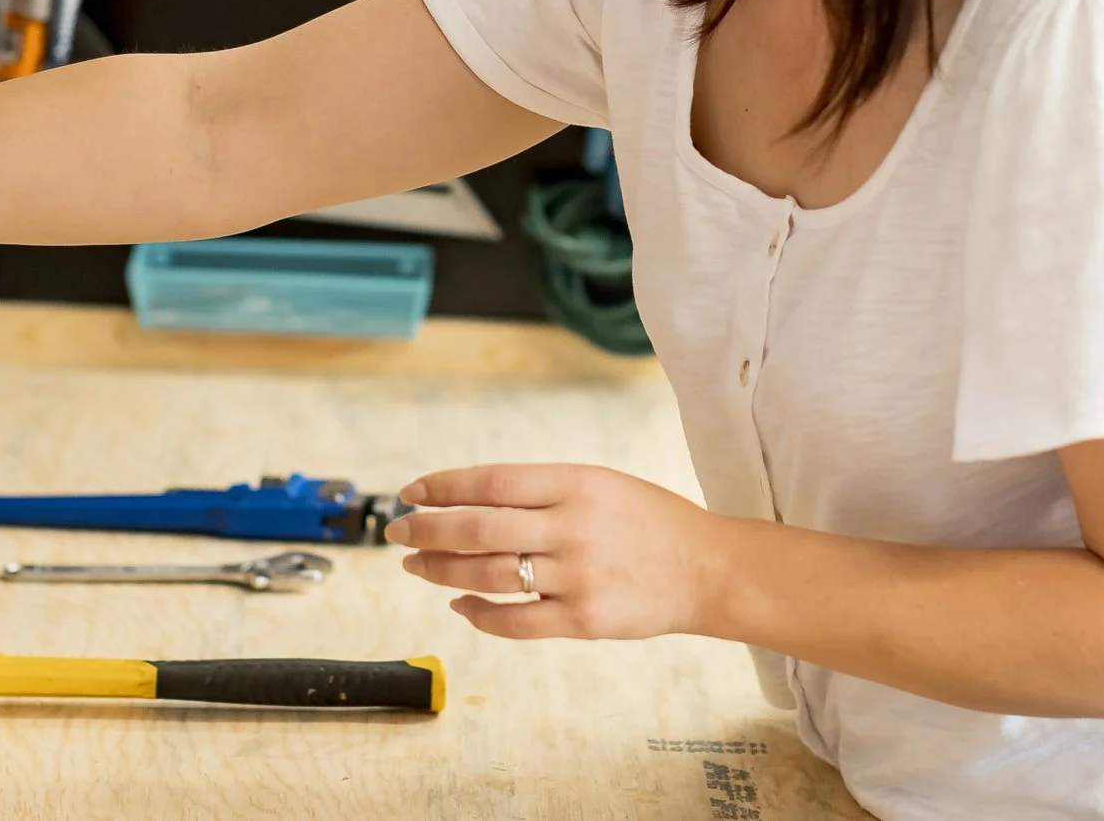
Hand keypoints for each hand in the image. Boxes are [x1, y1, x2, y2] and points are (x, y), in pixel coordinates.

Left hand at [385, 463, 722, 639]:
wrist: (706, 568)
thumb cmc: (648, 520)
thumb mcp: (598, 483)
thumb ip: (541, 490)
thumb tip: (469, 500)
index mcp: (575, 483)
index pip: (491, 481)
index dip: (443, 487)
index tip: (411, 491)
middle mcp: (573, 526)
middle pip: (478, 529)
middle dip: (427, 529)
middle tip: (397, 530)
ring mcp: (578, 576)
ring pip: (488, 574)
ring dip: (441, 570)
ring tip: (416, 565)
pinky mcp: (584, 619)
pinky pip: (516, 621)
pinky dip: (478, 612)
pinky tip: (458, 602)